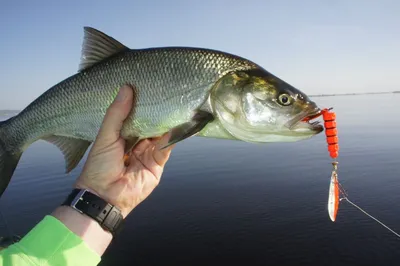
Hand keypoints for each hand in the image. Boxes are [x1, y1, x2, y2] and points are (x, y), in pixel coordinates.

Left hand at [74, 85, 173, 217]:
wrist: (104, 197)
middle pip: (150, 124)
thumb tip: (126, 88)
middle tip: (166, 93)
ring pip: (161, 134)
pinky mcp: (157, 164)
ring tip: (176, 104)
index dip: (142, 103)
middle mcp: (137, 143)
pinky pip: (167, 148)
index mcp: (122, 135)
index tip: (149, 87)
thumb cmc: (99, 166)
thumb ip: (116, 113)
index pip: (135, 115)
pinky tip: (179, 125)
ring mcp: (148, 153)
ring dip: (168, 122)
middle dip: (157, 112)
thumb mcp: (106, 135)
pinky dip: (173, 137)